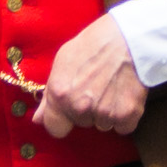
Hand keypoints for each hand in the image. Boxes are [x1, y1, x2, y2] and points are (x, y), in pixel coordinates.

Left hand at [33, 14, 146, 136]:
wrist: (128, 37)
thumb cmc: (93, 44)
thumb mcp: (63, 62)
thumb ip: (49, 94)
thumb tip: (38, 119)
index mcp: (59, 94)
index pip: (55, 129)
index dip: (63, 120)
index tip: (70, 112)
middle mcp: (80, 107)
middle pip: (82, 123)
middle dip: (87, 111)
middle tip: (97, 87)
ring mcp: (105, 113)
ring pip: (103, 125)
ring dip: (107, 113)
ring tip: (112, 87)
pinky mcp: (128, 114)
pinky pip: (124, 127)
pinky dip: (126, 115)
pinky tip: (125, 95)